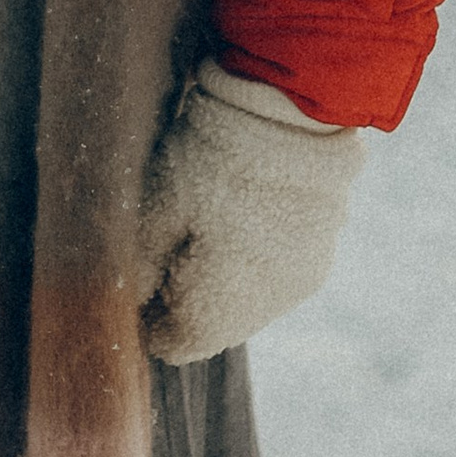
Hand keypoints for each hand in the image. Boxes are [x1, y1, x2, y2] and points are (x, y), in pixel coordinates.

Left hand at [140, 66, 363, 364]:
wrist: (288, 111)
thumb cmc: (208, 161)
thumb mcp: (154, 212)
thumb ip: (141, 269)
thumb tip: (133, 303)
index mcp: (224, 306)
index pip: (177, 345)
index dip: (150, 319)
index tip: (139, 281)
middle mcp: (268, 307)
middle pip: (216, 326)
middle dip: (187, 298)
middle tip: (169, 244)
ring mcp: (302, 280)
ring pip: (248, 302)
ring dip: (224, 279)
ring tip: (207, 224)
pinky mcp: (322, 252)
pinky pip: (277, 274)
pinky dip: (255, 259)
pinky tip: (242, 216)